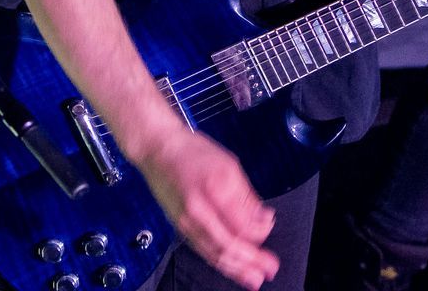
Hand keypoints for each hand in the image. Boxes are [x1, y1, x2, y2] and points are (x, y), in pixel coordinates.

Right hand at [137, 127, 277, 287]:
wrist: (158, 150)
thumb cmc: (194, 152)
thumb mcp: (229, 165)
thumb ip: (246, 196)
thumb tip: (264, 218)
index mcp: (213, 189)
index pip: (241, 224)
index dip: (259, 232)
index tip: (269, 225)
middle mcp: (197, 211)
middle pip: (227, 245)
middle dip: (251, 261)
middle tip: (269, 270)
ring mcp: (186, 222)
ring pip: (214, 253)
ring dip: (236, 269)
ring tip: (253, 279)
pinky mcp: (181, 228)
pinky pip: (203, 250)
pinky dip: (220, 262)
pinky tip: (232, 267)